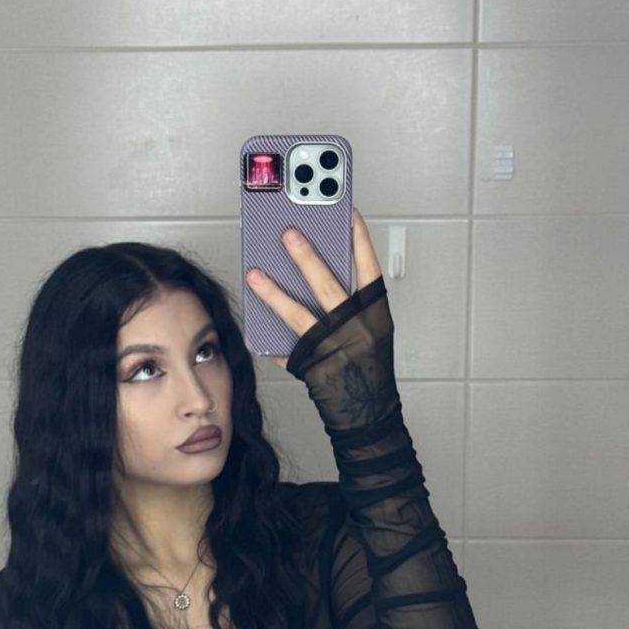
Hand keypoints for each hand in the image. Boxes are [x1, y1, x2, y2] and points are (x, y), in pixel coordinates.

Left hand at [244, 207, 383, 369]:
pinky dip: (269, 339)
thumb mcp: (371, 332)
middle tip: (287, 233)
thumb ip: (350, 304)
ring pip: (298, 315)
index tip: (348, 212)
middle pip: (327, 286)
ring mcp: (332, 349)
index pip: (369, 270)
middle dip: (305, 257)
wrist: (367, 415)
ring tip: (254, 273)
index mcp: (375, 317)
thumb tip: (314, 275)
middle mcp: (355, 330)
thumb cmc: (368, 373)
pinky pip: (285, 349)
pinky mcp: (312, 367)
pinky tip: (255, 325)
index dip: (360, 240)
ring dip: (273, 293)